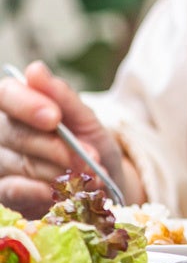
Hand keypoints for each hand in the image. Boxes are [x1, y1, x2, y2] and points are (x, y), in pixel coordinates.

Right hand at [0, 60, 142, 215]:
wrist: (102, 182)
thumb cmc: (89, 143)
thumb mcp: (85, 118)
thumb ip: (62, 96)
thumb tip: (34, 69)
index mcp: (18, 105)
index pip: (6, 94)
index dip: (27, 104)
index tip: (54, 118)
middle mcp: (1, 132)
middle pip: (14, 133)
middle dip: (56, 146)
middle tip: (89, 156)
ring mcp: (0, 163)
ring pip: (20, 163)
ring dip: (59, 170)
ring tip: (89, 174)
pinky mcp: (4, 193)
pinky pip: (13, 190)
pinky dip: (40, 190)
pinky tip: (59, 191)